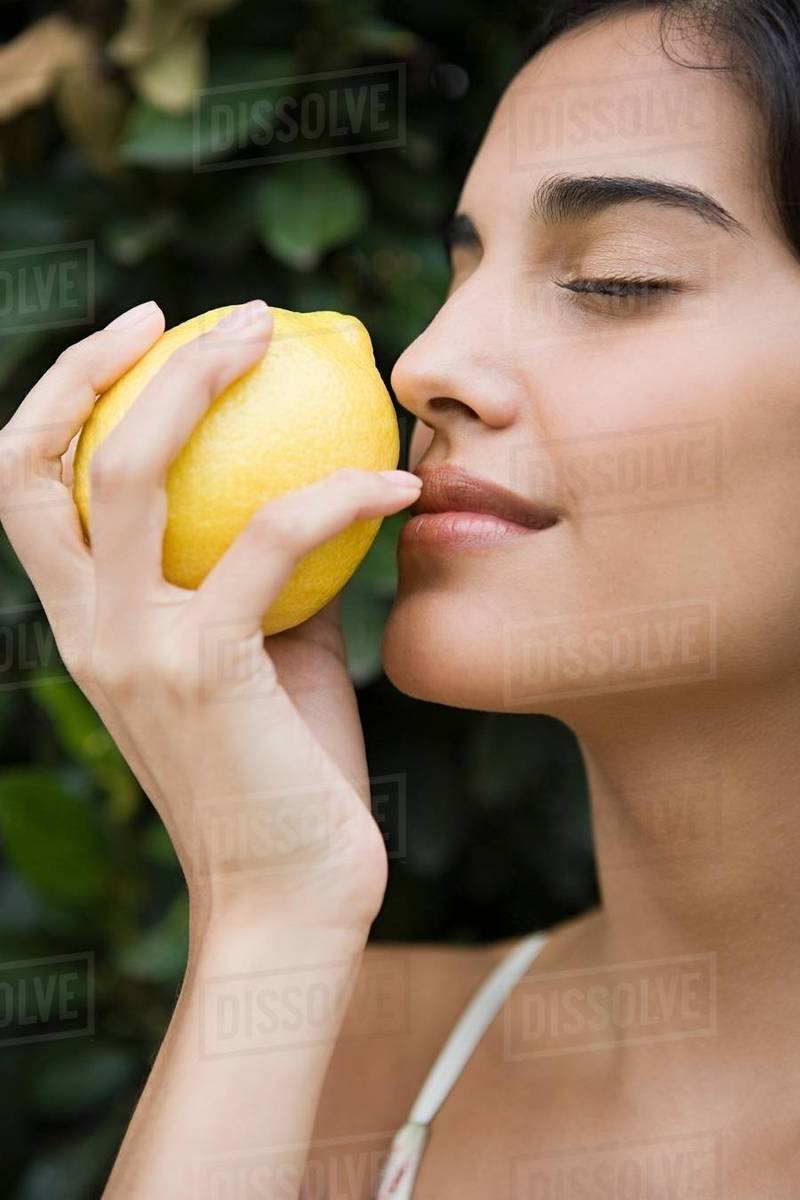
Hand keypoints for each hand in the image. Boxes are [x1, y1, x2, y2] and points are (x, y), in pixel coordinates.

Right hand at [0, 299, 420, 934]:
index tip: (140, 335)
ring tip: (279, 334)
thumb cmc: (285, 771)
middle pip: (38, 461)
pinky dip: (337, 493)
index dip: (62, 396)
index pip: (27, 487)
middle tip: (205, 314)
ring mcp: (135, 648)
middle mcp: (87, 629)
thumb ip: (265, 573)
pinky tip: (399, 479)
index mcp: (86, 624)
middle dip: (98, 361)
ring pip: (132, 472)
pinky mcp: (206, 671)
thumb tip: (320, 484)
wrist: (291, 894)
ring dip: (201, 381)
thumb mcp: (265, 654)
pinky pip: (267, 540)